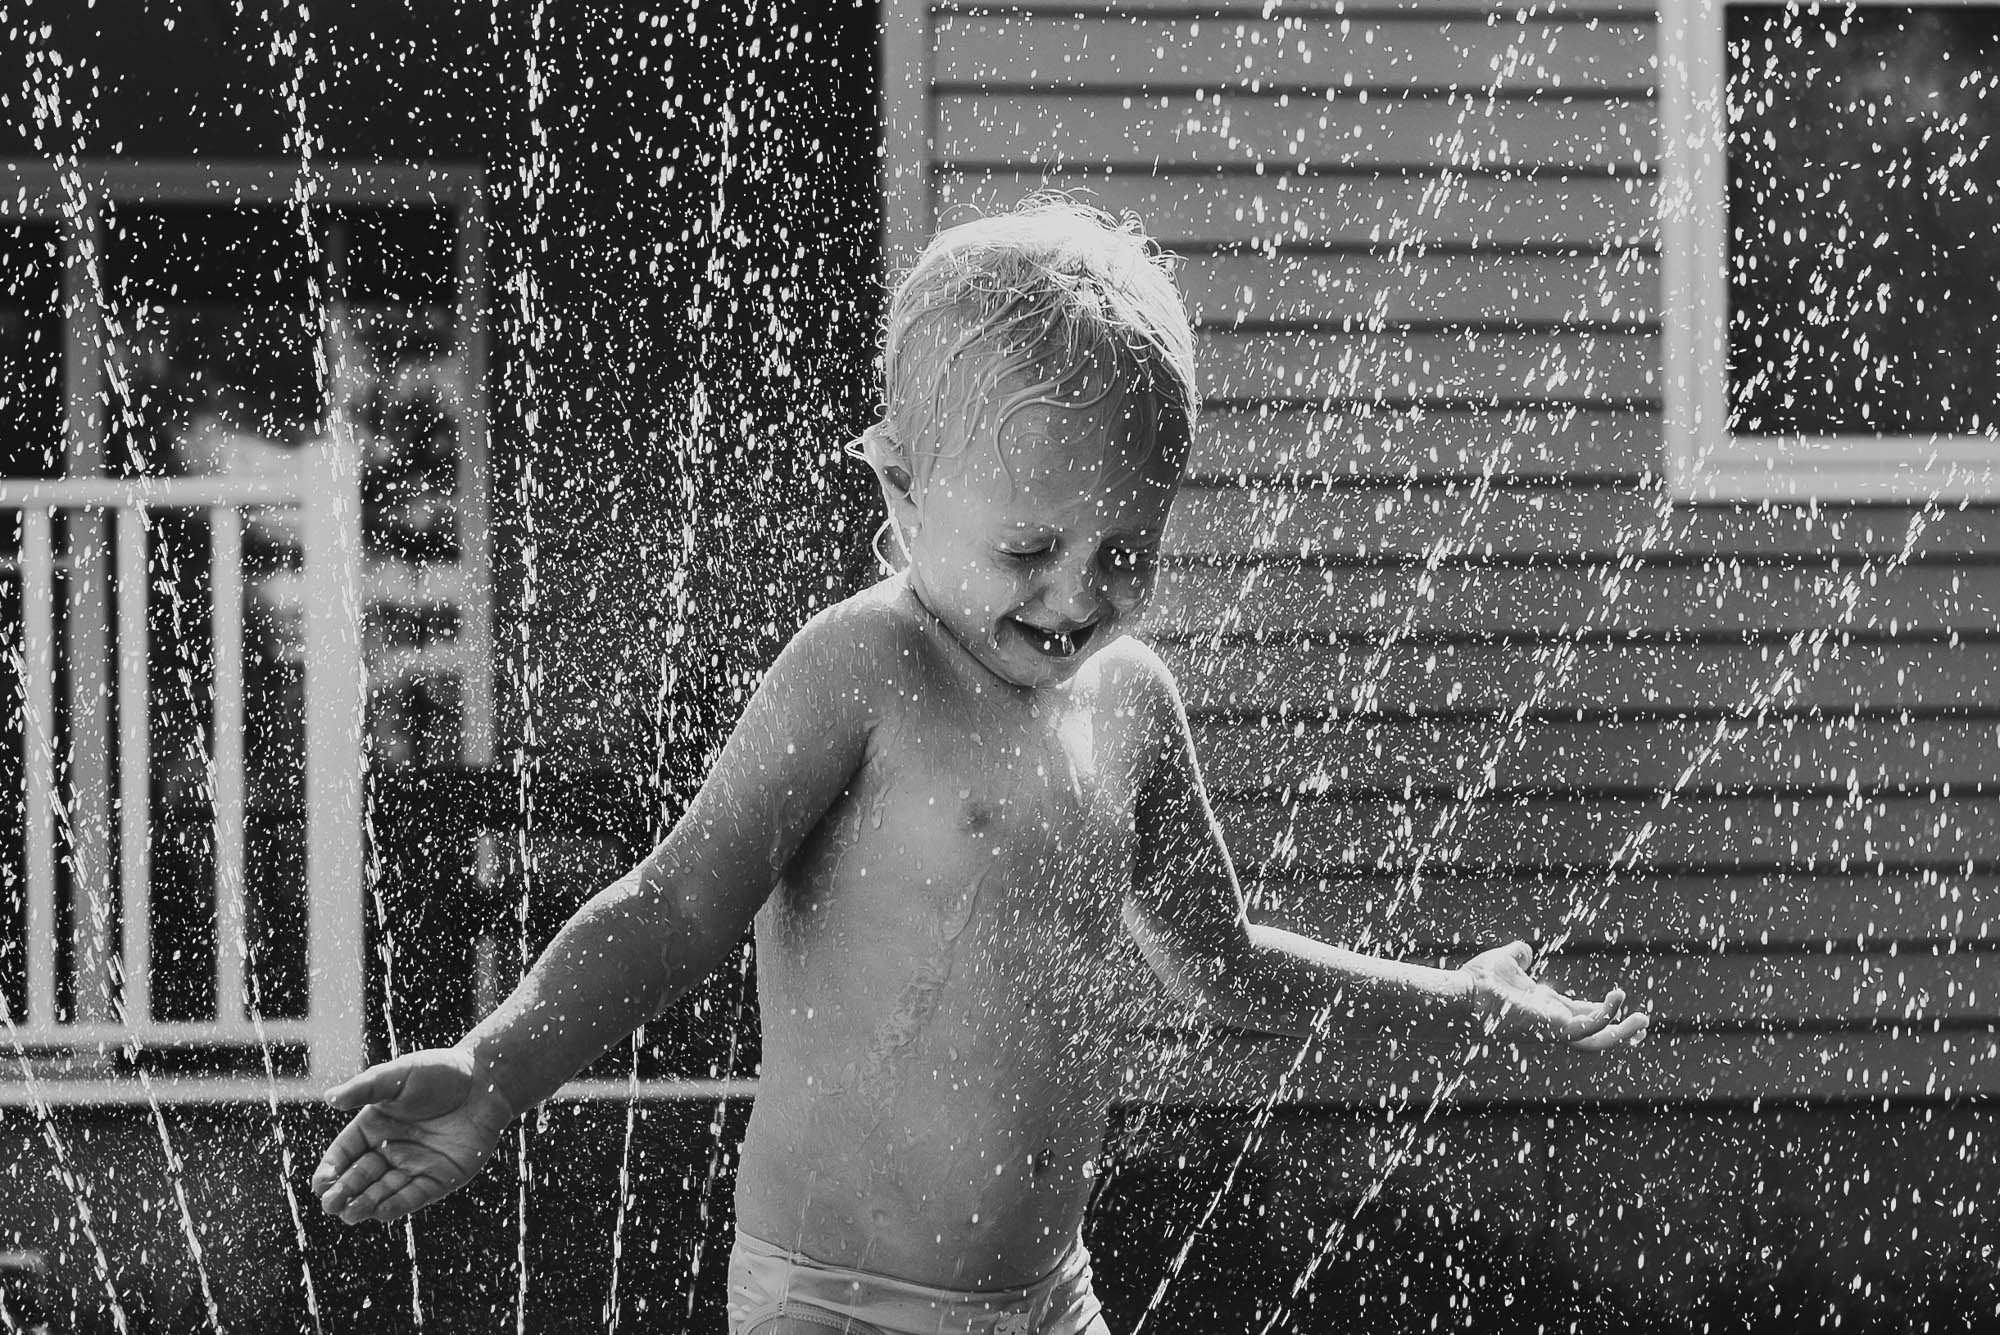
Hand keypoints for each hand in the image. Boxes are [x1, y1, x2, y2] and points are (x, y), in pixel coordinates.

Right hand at [312, 1047, 516, 1224]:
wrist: (486, 1080)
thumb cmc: (440, 1071)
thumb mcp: (399, 1075)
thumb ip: (365, 1088)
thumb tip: (329, 1098)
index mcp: (373, 1126)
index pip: (344, 1153)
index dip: (330, 1169)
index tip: (319, 1184)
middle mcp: (389, 1150)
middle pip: (359, 1177)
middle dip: (343, 1193)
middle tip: (330, 1205)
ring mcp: (413, 1166)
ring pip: (383, 1192)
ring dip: (365, 1204)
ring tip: (350, 1213)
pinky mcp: (439, 1178)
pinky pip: (413, 1196)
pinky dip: (397, 1206)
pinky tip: (380, 1211)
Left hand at [1460, 942, 1648, 1050]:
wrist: (1462, 994)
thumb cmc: (1476, 982)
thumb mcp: (1505, 962)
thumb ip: (1518, 956)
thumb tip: (1523, 948)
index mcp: (1544, 1008)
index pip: (1580, 1014)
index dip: (1602, 1012)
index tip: (1620, 1003)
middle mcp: (1551, 1022)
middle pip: (1594, 1033)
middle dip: (1620, 1031)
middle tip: (1643, 1024)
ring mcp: (1553, 1028)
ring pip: (1597, 1041)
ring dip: (1622, 1033)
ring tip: (1643, 1021)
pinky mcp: (1552, 1028)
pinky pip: (1588, 1028)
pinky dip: (1607, 1016)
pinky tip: (1618, 998)